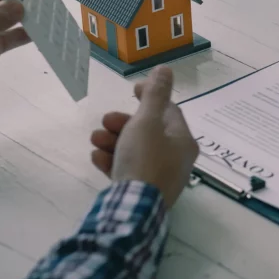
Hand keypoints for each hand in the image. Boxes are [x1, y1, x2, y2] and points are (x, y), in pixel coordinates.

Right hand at [90, 66, 197, 208]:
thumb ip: (154, 94)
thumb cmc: (144, 159)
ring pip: (136, 151)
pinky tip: (97, 158)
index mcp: (183, 141)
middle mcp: (176, 160)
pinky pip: (128, 170)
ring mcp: (160, 179)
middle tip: (105, 121)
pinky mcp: (143, 194)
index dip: (150, 97)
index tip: (132, 89)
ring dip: (113, 141)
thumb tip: (166, 68)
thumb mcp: (147, 121)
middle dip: (123, 123)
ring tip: (95, 140)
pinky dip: (113, 162)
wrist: (132, 209)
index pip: (169, 111)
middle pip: (149, 132)